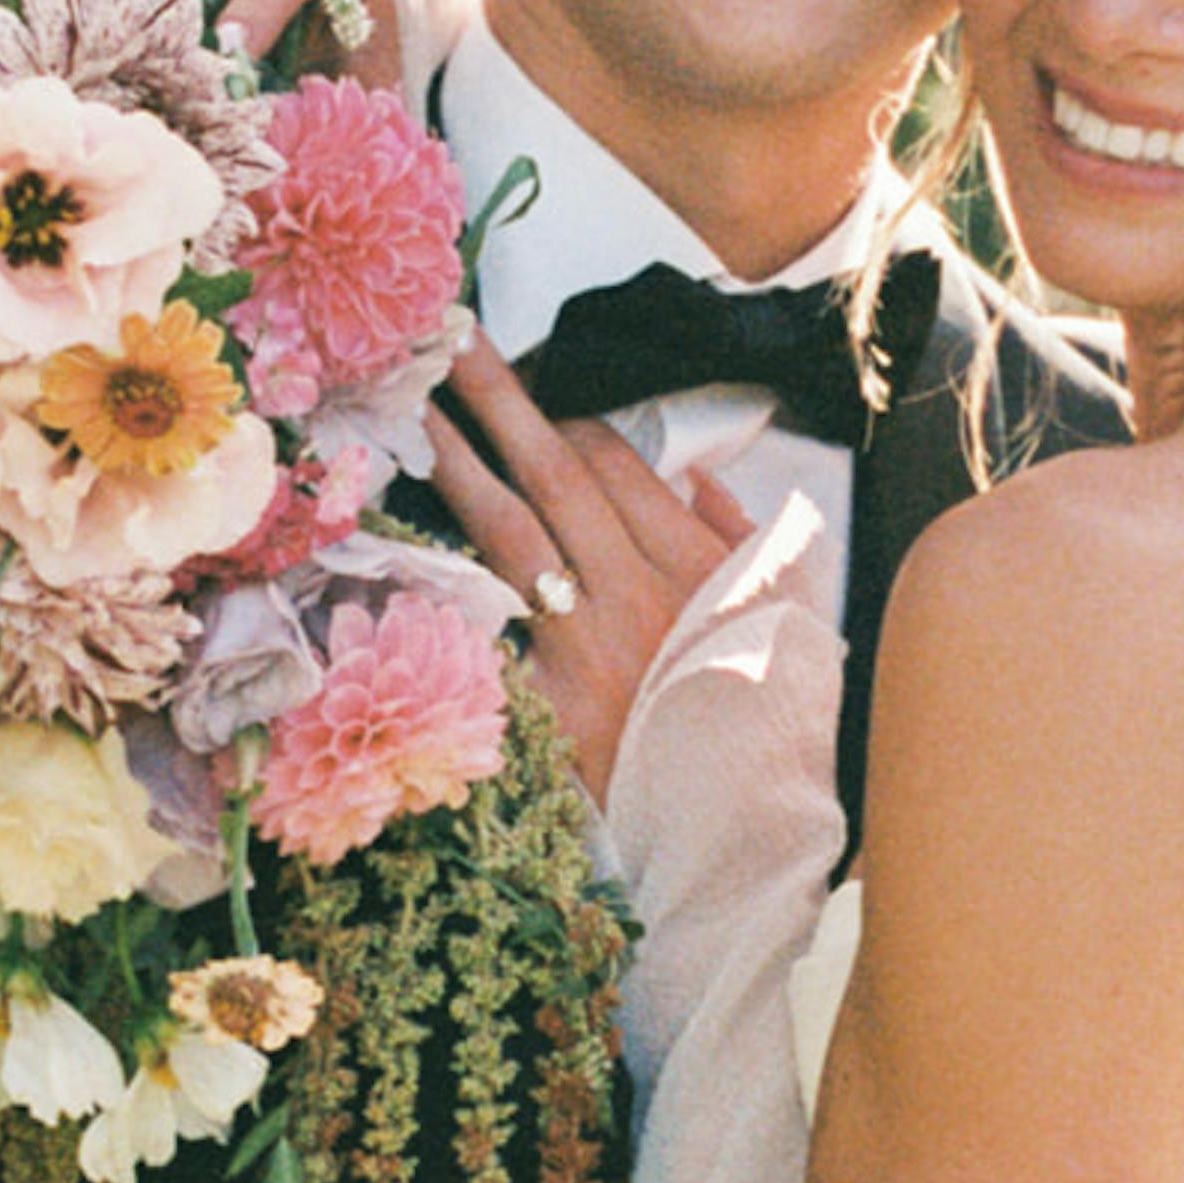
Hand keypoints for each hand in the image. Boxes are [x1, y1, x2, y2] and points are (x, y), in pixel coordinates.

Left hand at [428, 332, 755, 803]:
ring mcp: (587, 653)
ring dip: (457, 464)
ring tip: (413, 411)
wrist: (749, 842)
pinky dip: (447, 582)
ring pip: (510, 534)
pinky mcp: (544, 713)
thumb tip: (700, 479)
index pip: (618, 466)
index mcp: (700, 569)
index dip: (565, 420)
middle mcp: (640, 597)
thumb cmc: (767, 729)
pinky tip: (398, 540)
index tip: (530, 397)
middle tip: (450, 341)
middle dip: (501, 400)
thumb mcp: (785, 622)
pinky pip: (488, 630)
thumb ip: (743, 544)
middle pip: (556, 474)